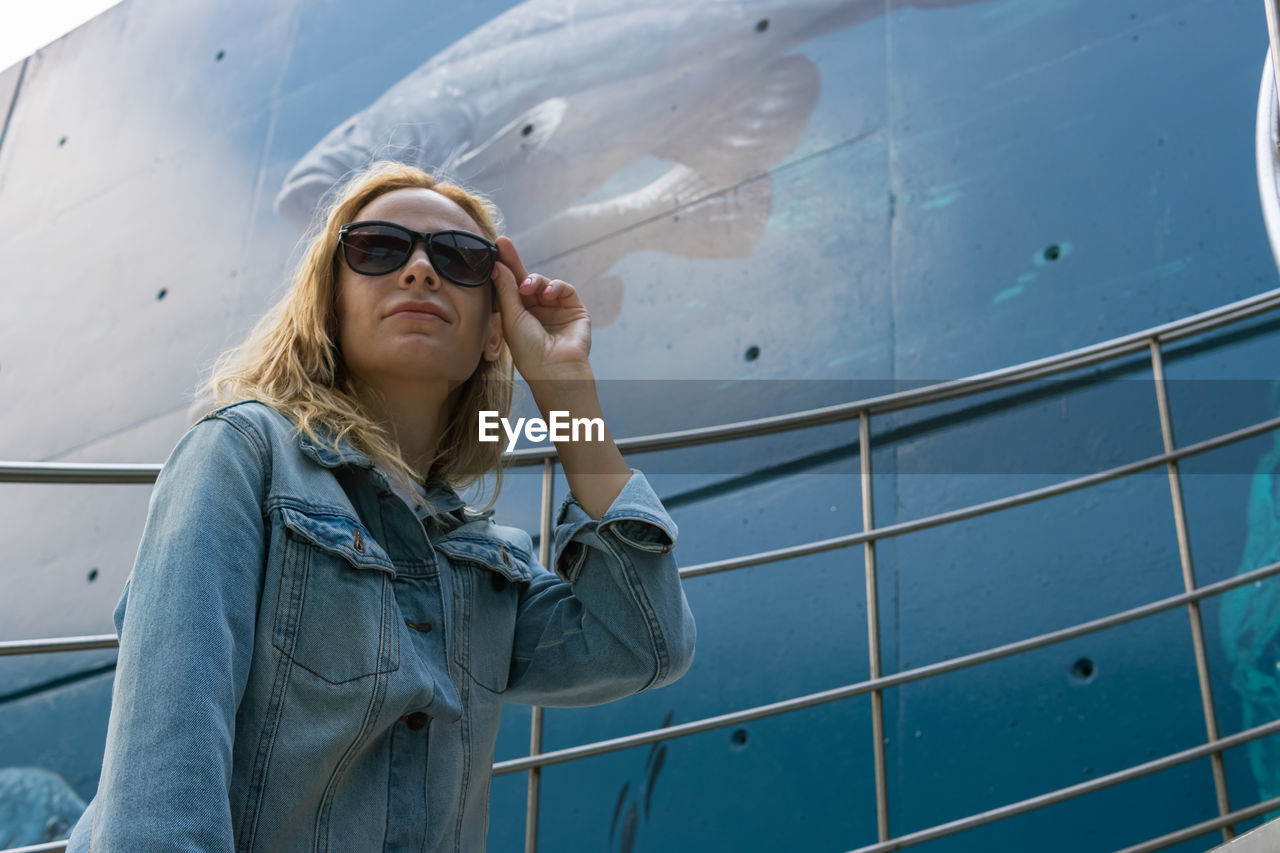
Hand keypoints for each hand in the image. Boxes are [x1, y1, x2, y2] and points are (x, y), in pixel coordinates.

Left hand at [490, 236, 592, 381]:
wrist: (555, 369)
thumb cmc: (529, 351)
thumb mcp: (512, 317)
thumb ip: (506, 289)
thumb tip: (497, 265)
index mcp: (518, 315)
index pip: (509, 287)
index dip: (502, 268)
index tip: (493, 248)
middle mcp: (536, 311)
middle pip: (524, 279)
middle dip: (514, 262)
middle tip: (503, 244)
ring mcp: (555, 309)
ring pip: (544, 282)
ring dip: (536, 281)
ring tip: (528, 289)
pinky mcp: (574, 309)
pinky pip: (564, 288)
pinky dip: (556, 286)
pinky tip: (548, 294)